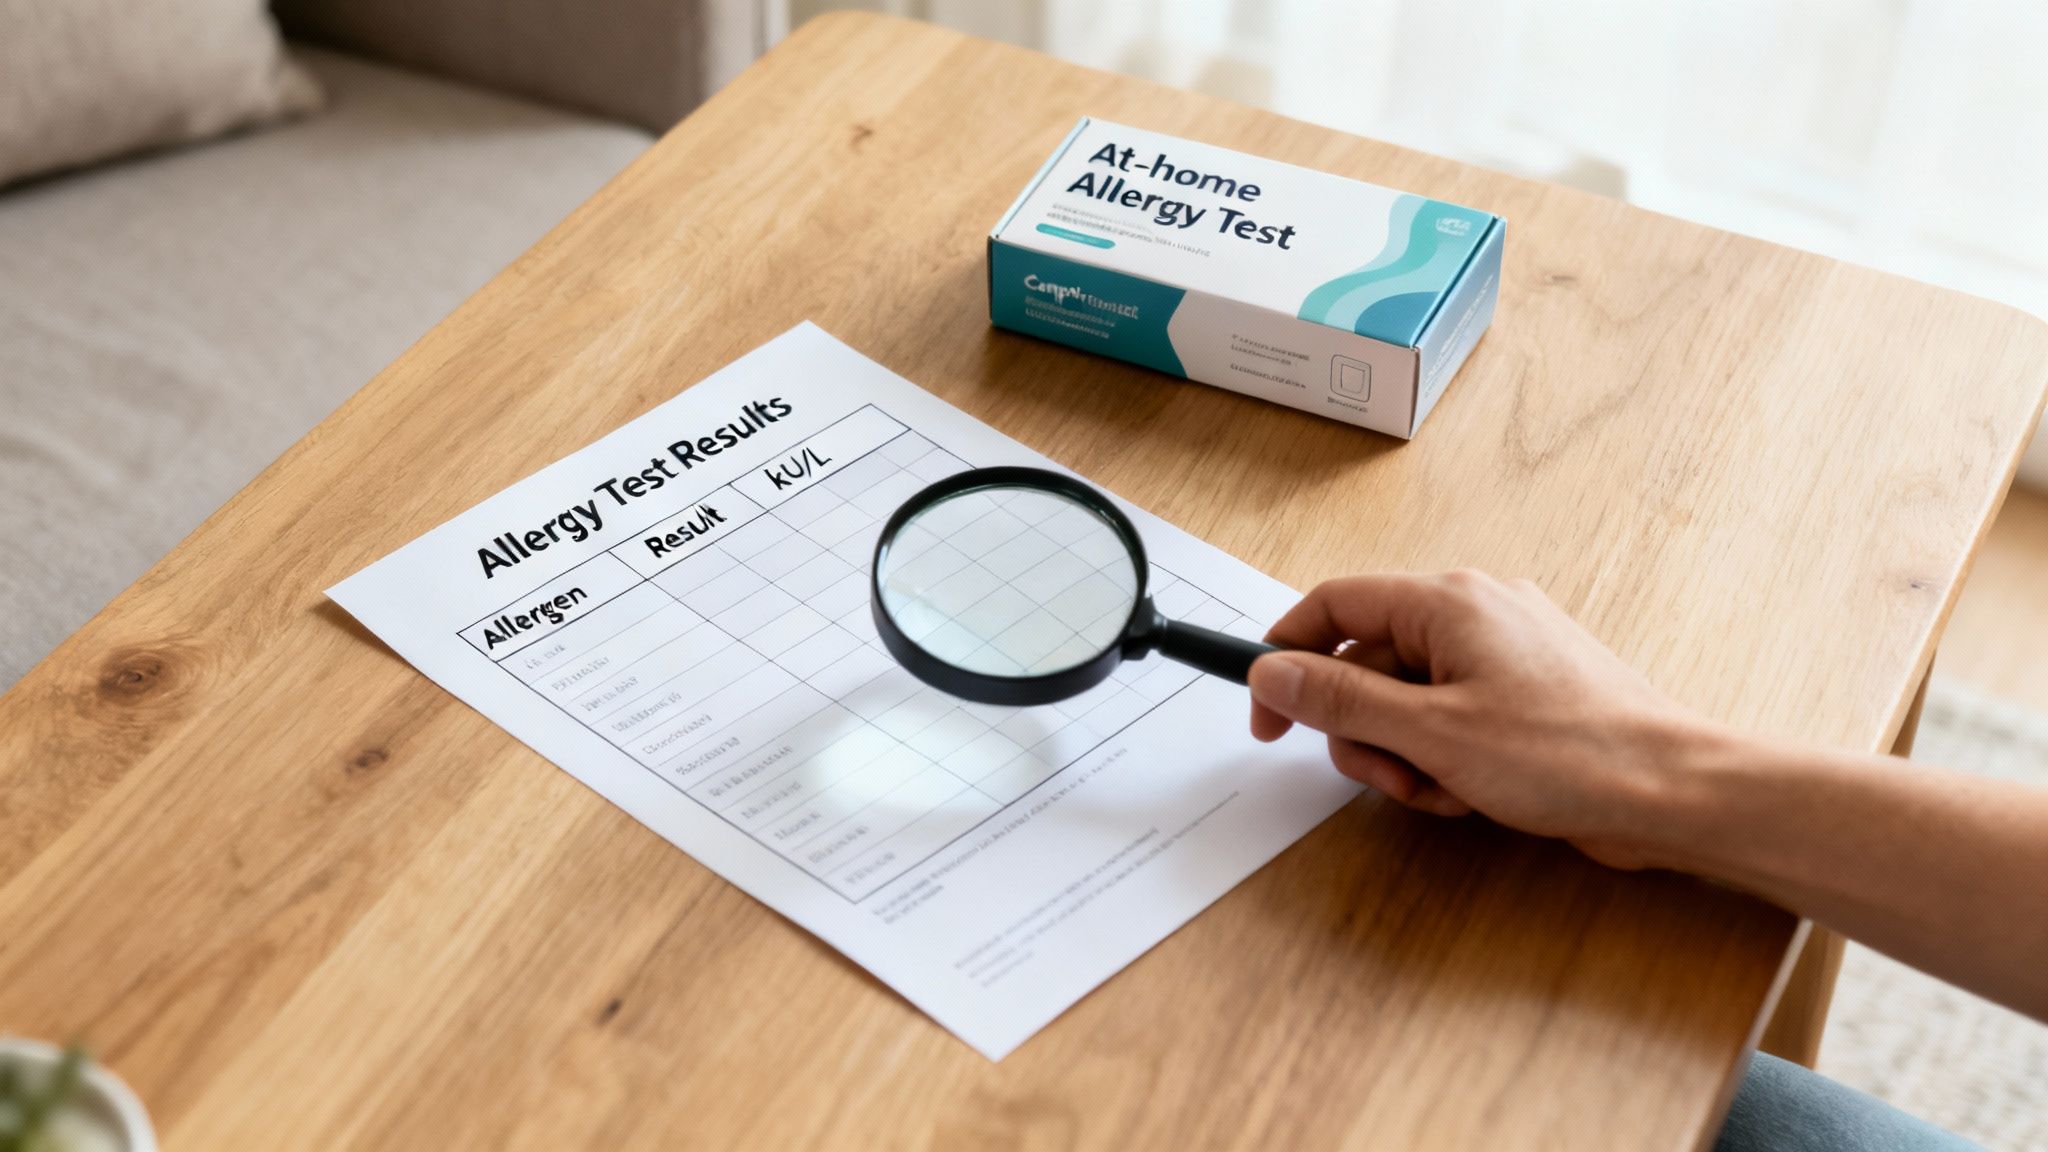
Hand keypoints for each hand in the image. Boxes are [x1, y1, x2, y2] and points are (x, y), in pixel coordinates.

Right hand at [1248, 571, 1715, 868]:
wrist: (1673, 793)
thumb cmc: (1570, 754)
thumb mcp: (1430, 732)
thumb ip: (1339, 699)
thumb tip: (1271, 672)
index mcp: (1447, 601)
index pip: (1332, 605)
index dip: (1287, 658)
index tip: (1266, 716)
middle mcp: (1473, 612)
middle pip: (1366, 662)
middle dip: (1363, 730)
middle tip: (1388, 775)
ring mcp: (1502, 652)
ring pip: (1406, 699)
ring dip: (1405, 755)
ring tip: (1444, 790)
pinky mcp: (1523, 693)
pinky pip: (1449, 717)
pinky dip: (1444, 758)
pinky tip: (1475, 793)